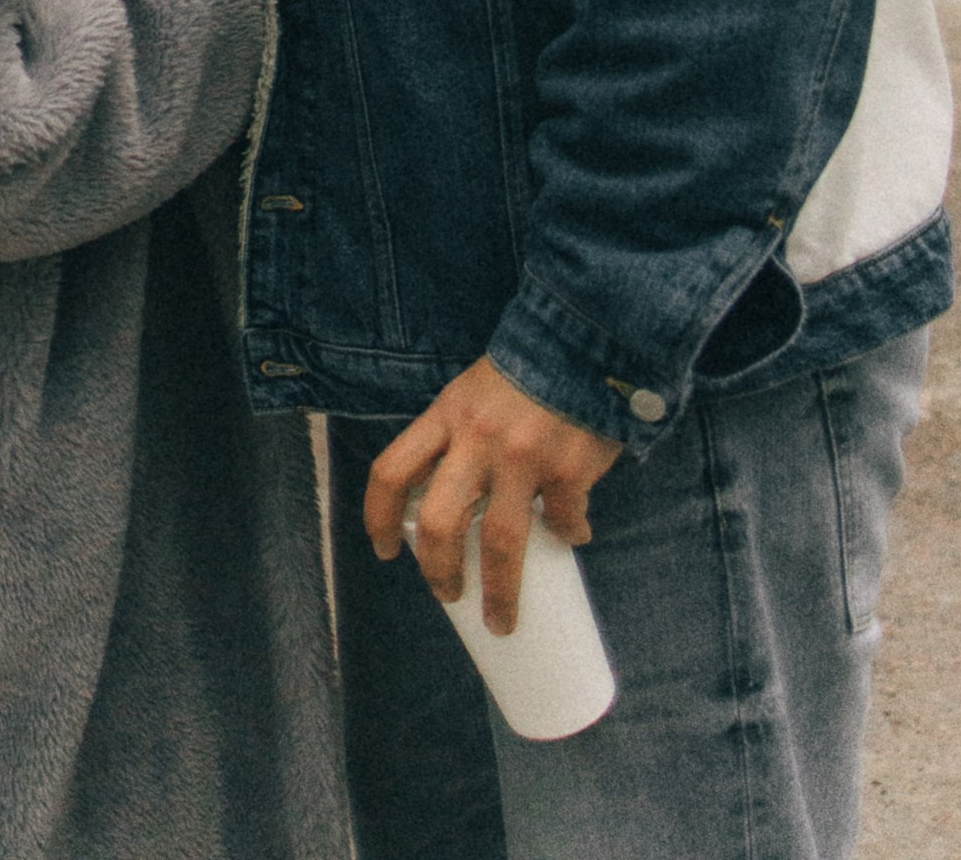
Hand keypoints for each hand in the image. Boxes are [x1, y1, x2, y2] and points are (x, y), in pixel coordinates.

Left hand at [364, 357, 620, 633]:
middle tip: (447, 594)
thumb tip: (454, 501)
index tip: (383, 550)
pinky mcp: (568, 471)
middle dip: (438, 572)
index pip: (391, 471)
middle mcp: (477, 440)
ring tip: (501, 620)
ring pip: (498, 544)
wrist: (582, 341)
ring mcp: (523, 458)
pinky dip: (569, 535)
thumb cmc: (521, 373)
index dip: (379, 517)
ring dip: (499, 594)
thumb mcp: (471, 393)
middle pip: (441, 523)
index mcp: (446, 417)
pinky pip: (564, 522)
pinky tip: (573, 537)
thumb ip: (458, 437)